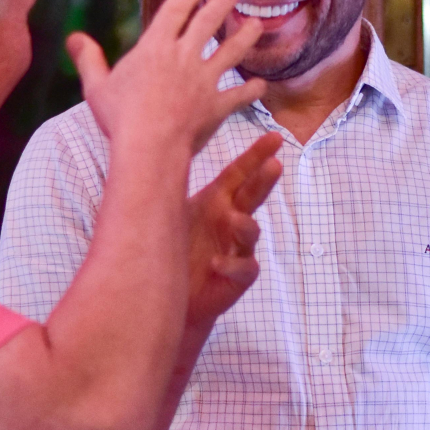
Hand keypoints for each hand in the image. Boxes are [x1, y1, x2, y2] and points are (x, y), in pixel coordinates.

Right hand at [67, 0, 262, 156]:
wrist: (150, 147)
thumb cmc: (120, 118)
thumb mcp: (97, 87)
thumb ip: (89, 59)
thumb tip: (74, 38)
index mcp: (155, 46)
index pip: (175, 9)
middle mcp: (184, 56)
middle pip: (208, 22)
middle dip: (221, 3)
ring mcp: (204, 80)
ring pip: (232, 51)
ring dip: (245, 37)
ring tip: (256, 25)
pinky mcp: (217, 105)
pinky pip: (240, 94)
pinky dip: (251, 90)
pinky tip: (261, 85)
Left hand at [186, 134, 281, 327]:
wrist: (168, 292)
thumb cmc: (171, 247)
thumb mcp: (170, 212)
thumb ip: (169, 186)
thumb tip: (155, 149)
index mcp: (216, 201)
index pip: (240, 174)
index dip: (257, 155)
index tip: (275, 137)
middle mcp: (229, 221)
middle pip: (252, 196)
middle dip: (265, 180)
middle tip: (275, 165)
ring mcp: (237, 248)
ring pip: (251, 230)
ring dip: (245, 225)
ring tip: (234, 220)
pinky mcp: (238, 276)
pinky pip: (243, 267)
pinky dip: (231, 264)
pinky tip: (215, 263)